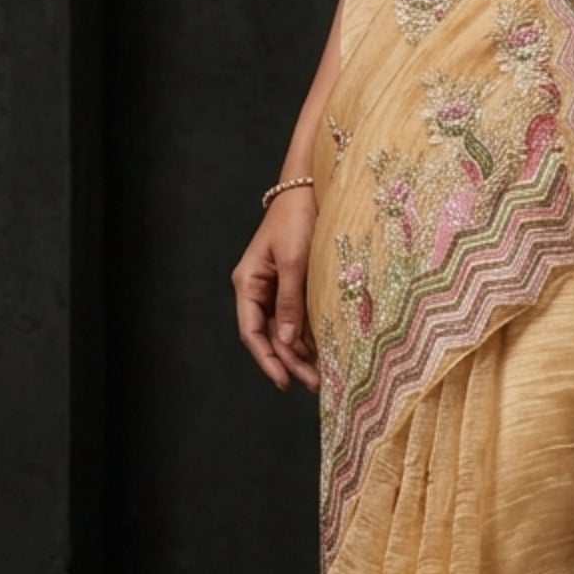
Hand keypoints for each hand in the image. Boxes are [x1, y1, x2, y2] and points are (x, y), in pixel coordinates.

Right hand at [231, 187, 320, 391]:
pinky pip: (298, 315)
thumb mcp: (295, 260)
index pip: (252, 332)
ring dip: (301, 352)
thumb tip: (286, 342)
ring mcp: (276, 286)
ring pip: (285, 329)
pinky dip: (309, 334)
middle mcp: (259, 289)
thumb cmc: (298, 218)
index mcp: (248, 283)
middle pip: (270, 335)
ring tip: (321, 376)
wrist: (310, 188)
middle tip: (314, 384)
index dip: (267, 360)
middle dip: (289, 362)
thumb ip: (290, 301)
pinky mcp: (294, 282)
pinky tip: (324, 351)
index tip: (284, 382)